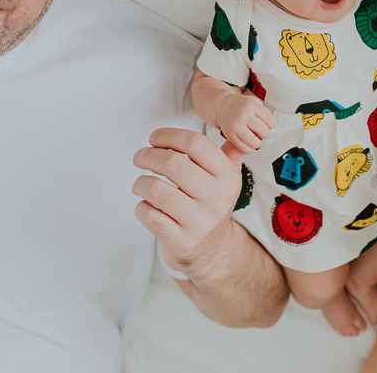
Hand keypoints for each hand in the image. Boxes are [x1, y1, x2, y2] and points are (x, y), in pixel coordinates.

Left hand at [132, 128, 243, 273]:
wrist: (214, 251)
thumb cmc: (212, 206)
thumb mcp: (227, 180)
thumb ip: (229, 153)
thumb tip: (237, 126)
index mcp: (227, 177)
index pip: (196, 144)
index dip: (169, 136)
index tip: (154, 138)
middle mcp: (216, 198)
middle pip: (173, 163)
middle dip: (148, 156)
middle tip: (139, 157)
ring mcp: (199, 222)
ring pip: (157, 190)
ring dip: (140, 183)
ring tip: (139, 183)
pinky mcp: (181, 241)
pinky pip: (150, 216)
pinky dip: (141, 207)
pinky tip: (146, 205)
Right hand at [214, 92, 274, 156]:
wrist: (223, 106)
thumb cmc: (241, 106)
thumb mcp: (253, 102)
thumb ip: (263, 112)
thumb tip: (270, 127)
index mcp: (251, 105)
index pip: (269, 119)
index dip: (272, 124)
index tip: (269, 125)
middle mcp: (243, 115)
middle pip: (262, 130)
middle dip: (266, 134)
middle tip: (264, 134)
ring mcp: (236, 125)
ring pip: (252, 141)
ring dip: (258, 144)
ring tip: (258, 142)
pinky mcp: (230, 135)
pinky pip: (242, 147)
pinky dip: (249, 149)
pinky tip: (251, 146)